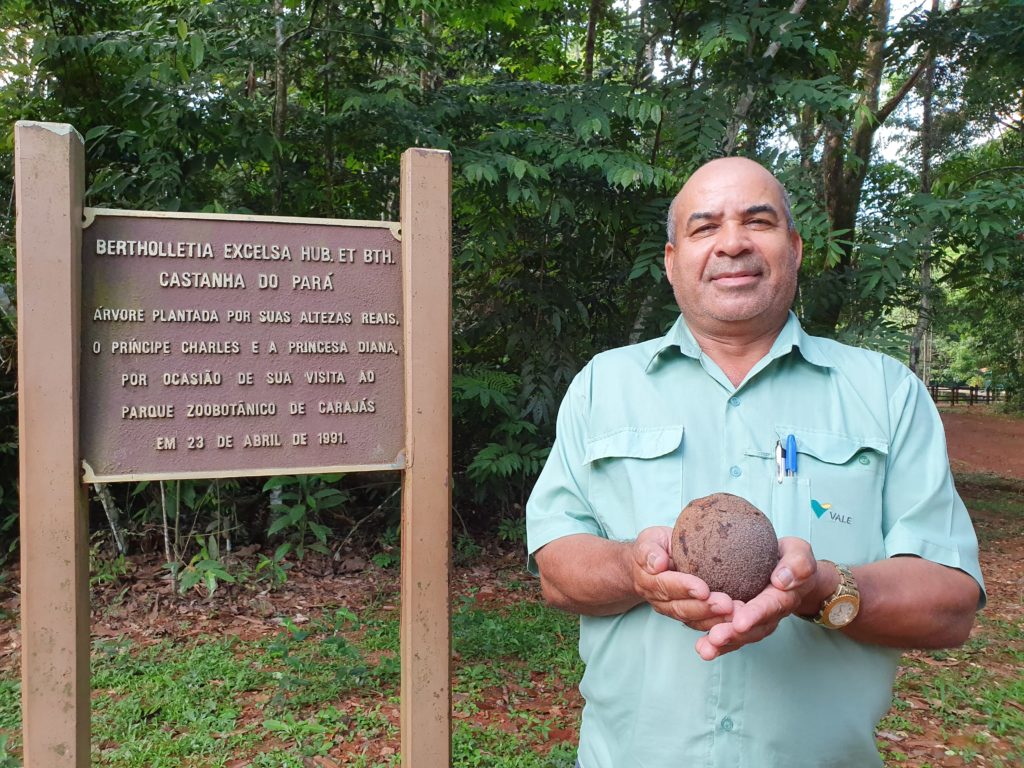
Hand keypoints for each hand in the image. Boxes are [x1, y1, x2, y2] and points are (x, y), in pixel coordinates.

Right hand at [631, 526, 733, 629]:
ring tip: (736, 613)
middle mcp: (658, 599)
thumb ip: (649, 550)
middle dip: (705, 607)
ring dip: (714, 619)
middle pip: (681, 607)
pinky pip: (700, 623)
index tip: (703, 589)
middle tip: (727, 605)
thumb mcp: (649, 540)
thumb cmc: (655, 546)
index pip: (666, 585)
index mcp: (648, 580)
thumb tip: (657, 563)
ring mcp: (671, 609)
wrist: (653, 561)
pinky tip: (736, 620)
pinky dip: (718, 624)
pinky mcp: (685, 615)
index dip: (684, 588)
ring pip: (692, 619)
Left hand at [694, 537, 821, 659]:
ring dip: (724, 643)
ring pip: (741, 636)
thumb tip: (782, 580)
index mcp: (783, 596)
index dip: (755, 614)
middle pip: (754, 628)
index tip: (740, 622)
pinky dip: (718, 645)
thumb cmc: (790, 559)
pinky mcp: (742, 622)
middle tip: (716, 637)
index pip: (770, 605)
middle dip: (734, 634)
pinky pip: (732, 636)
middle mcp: (770, 614)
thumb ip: (797, 564)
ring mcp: (756, 621)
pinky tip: (702, 648)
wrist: (789, 572)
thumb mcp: (799, 553)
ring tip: (706, 648)